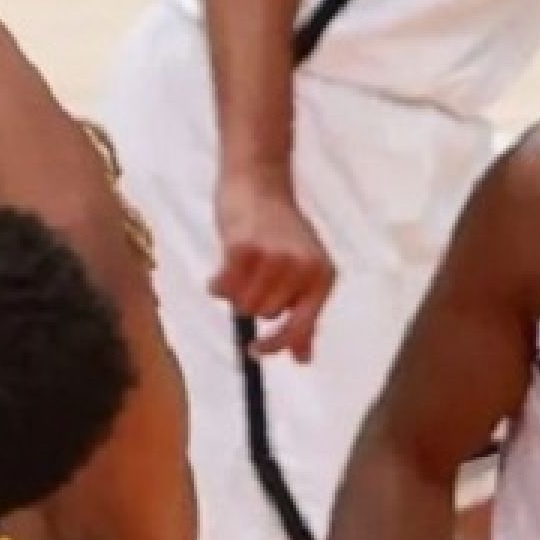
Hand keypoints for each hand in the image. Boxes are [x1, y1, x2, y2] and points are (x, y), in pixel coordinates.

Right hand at [210, 171, 332, 361]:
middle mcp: (302, 269)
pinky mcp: (244, 250)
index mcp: (322, 276)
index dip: (278, 343)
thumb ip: (304, 313)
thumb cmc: (279, 229)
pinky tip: (224, 263)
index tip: (256, 351)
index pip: (301, 325)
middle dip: (252, 300)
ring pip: (243, 304)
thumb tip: (302, 358)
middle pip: (264, 315)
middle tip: (252, 272)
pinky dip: (217, 282)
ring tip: (241, 263)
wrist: (260, 182)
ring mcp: (274, 259)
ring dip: (234, 290)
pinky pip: (223, 288)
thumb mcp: (303, 270)